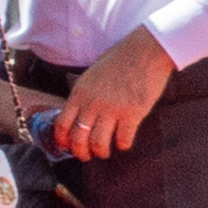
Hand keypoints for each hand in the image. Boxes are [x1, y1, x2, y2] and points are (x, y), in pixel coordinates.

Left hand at [52, 31, 176, 158]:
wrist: (145, 52)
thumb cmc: (120, 59)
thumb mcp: (92, 74)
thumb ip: (84, 93)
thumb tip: (80, 111)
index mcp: (80, 93)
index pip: (63, 123)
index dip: (62, 139)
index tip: (66, 147)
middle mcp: (92, 104)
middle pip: (79, 137)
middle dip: (81, 152)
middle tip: (86, 156)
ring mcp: (112, 110)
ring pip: (99, 143)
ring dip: (101, 151)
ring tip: (104, 152)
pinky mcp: (132, 114)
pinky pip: (123, 139)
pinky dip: (122, 145)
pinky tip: (124, 143)